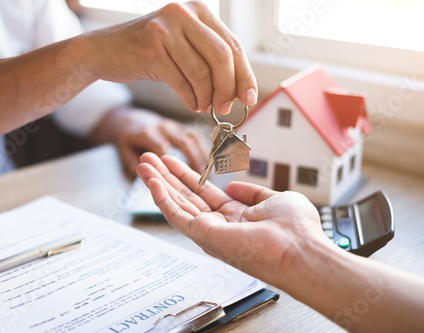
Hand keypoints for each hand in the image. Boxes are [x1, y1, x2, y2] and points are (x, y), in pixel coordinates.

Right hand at [86, 1, 257, 113]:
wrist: (104, 51)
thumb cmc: (147, 50)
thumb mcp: (182, 43)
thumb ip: (209, 58)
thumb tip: (239, 88)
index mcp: (197, 10)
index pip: (232, 45)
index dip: (244, 75)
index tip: (249, 97)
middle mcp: (183, 14)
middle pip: (222, 56)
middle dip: (228, 88)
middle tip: (226, 108)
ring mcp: (166, 30)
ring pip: (201, 72)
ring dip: (207, 97)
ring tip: (204, 106)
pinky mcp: (151, 51)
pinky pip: (182, 82)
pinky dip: (191, 99)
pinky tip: (192, 103)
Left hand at [90, 107, 206, 175]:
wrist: (131, 119)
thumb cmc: (128, 138)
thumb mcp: (123, 148)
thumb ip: (130, 160)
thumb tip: (138, 171)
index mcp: (148, 133)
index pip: (163, 147)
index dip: (174, 162)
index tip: (182, 177)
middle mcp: (163, 127)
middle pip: (183, 141)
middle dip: (194, 159)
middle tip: (201, 177)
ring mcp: (174, 125)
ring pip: (193, 138)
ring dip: (202, 155)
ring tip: (207, 173)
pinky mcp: (182, 126)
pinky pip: (196, 136)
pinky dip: (203, 150)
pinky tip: (208, 164)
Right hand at [136, 153, 335, 286]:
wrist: (300, 250)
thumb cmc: (296, 230)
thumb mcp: (274, 198)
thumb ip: (252, 192)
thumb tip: (232, 186)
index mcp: (235, 216)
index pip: (202, 192)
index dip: (186, 175)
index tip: (172, 160)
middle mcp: (218, 225)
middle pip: (184, 196)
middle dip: (166, 176)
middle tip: (149, 159)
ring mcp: (209, 231)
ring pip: (176, 204)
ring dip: (157, 183)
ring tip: (143, 165)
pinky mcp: (203, 236)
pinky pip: (177, 215)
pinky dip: (162, 198)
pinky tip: (152, 182)